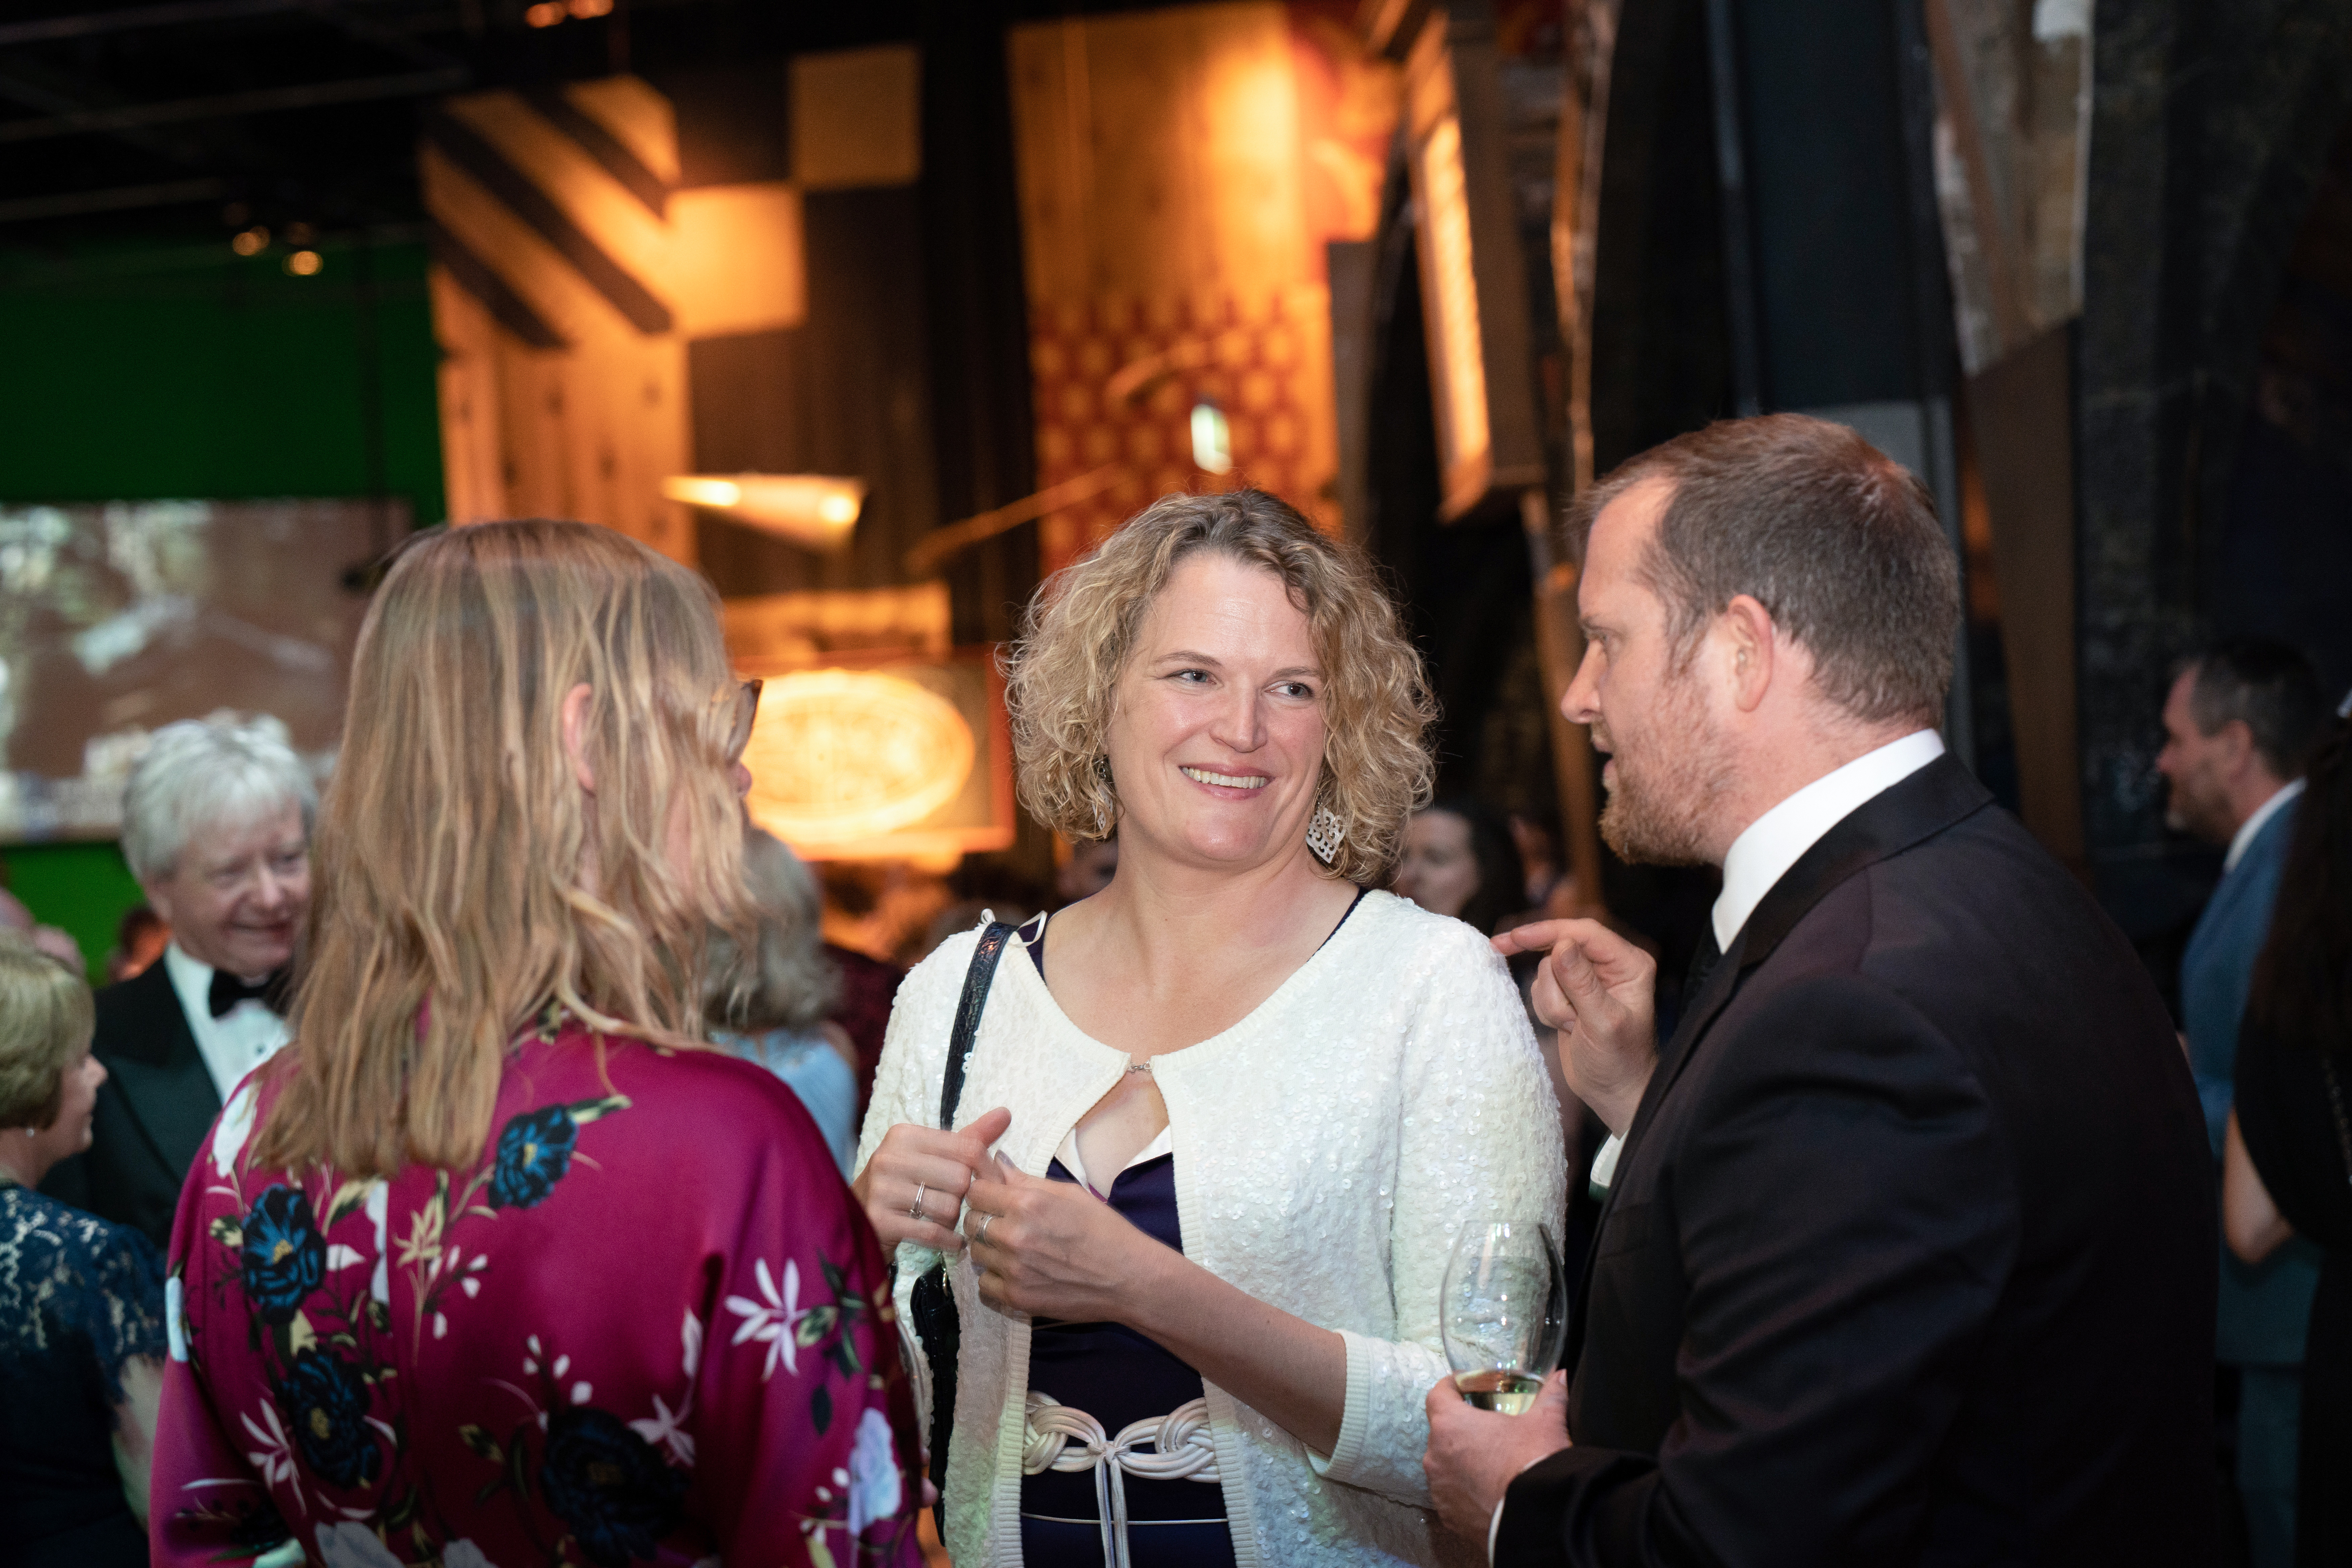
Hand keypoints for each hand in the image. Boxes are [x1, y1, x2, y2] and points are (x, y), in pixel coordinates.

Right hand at [851, 1106, 1012, 1253]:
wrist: (858, 1218)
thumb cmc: (905, 1184)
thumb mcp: (934, 1155)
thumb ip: (969, 1137)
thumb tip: (1005, 1113)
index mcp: (905, 1135)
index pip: (968, 1148)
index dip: (988, 1170)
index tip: (991, 1185)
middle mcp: (890, 1157)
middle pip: (960, 1179)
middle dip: (966, 1198)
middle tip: (961, 1206)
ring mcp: (882, 1189)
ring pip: (948, 1208)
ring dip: (954, 1221)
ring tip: (946, 1221)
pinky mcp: (880, 1221)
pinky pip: (932, 1233)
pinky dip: (949, 1241)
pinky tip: (952, 1242)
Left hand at [963, 1152, 1160, 1321]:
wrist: (1129, 1277)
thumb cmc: (1104, 1230)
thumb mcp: (1069, 1194)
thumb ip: (1027, 1180)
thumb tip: (997, 1162)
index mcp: (1027, 1204)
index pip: (976, 1191)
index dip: (983, 1192)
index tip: (994, 1197)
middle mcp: (1014, 1236)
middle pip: (970, 1222)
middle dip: (983, 1219)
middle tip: (1005, 1223)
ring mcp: (1013, 1270)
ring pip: (975, 1253)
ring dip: (988, 1249)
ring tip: (1014, 1248)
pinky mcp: (1017, 1298)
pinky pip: (984, 1285)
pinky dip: (994, 1278)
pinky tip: (1015, 1272)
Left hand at [1423, 1370, 1571, 1545]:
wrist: (1537, 1519)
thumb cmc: (1533, 1463)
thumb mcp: (1546, 1422)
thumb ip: (1551, 1395)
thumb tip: (1562, 1377)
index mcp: (1451, 1425)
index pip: (1438, 1395)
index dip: (1450, 1388)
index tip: (1462, 1387)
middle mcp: (1435, 1456)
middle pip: (1442, 1432)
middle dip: (1462, 1429)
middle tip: (1488, 1429)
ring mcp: (1439, 1489)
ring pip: (1445, 1466)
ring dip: (1462, 1462)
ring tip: (1491, 1464)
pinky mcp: (1448, 1516)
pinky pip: (1451, 1496)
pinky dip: (1465, 1492)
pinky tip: (1489, 1492)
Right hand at [1493, 919, 1657, 1134]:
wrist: (1615, 1092)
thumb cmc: (1621, 1062)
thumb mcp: (1603, 1024)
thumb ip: (1581, 983)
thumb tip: (1561, 944)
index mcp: (1629, 964)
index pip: (1584, 932)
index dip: (1548, 932)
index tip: (1515, 938)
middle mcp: (1609, 965)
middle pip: (1559, 948)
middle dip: (1555, 986)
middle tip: (1565, 1019)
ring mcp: (1587, 978)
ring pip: (1546, 970)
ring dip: (1552, 1003)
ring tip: (1574, 1027)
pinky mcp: (1570, 993)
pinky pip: (1541, 987)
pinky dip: (1547, 1009)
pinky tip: (1567, 1028)